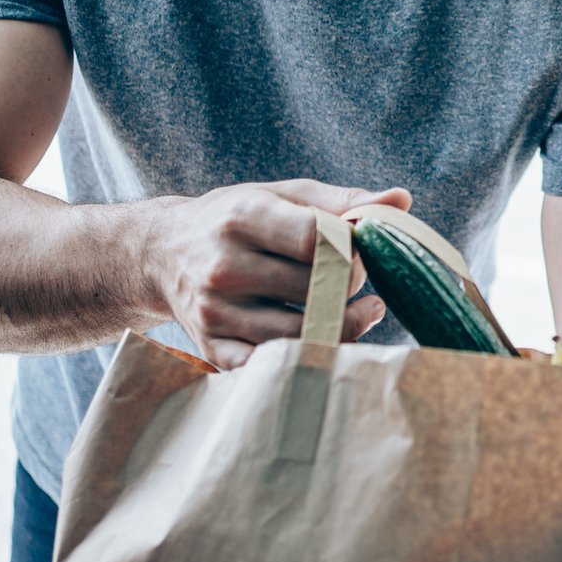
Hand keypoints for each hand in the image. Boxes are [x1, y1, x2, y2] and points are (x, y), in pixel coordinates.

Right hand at [140, 178, 407, 367]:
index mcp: (242, 218)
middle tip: (359, 281)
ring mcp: (215, 313)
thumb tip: (401, 200)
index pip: (316, 241)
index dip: (354, 249)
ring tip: (363, 311)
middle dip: (351, 287)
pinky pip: (273, 367)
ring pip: (301, 334)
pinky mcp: (213, 348)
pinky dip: (309, 358)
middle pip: (316, 290)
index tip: (363, 249)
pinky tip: (328, 338)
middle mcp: (224, 267)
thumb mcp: (282, 195)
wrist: (161, 252)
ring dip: (345, 326)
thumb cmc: (235, 219)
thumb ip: (343, 200)